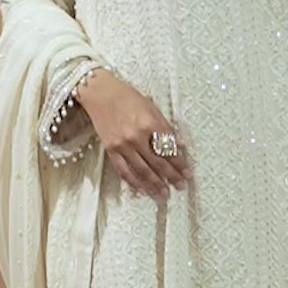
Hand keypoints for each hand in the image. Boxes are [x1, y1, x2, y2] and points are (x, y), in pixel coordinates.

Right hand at [76, 70, 190, 199]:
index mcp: (151, 124)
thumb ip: (166, 127)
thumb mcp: (152, 107)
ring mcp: (123, 145)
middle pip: (159, 162)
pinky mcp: (111, 150)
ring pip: (143, 170)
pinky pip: (124, 171)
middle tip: (181, 187)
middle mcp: (137, 136)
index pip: (169, 149)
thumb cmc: (127, 97)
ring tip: (165, 194)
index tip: (187, 174)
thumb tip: (180, 145)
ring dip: (156, 184)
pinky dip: (134, 182)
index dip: (180, 163)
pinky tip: (143, 190)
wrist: (100, 93)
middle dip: (172, 176)